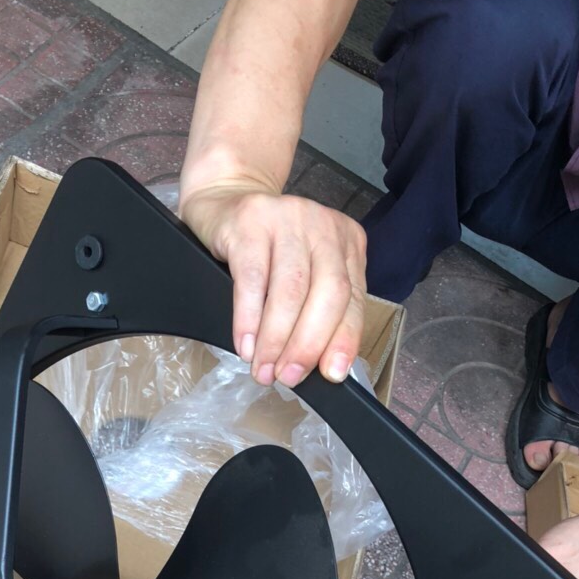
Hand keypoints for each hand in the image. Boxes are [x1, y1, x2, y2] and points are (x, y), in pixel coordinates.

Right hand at [180, 185, 366, 386]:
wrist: (224, 201)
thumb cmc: (267, 249)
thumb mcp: (305, 272)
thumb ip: (318, 308)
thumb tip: (318, 367)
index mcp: (347, 242)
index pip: (353, 300)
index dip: (343, 341)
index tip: (330, 375)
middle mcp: (322, 226)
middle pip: (327, 295)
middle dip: (307, 345)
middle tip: (288, 376)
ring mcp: (287, 219)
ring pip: (290, 291)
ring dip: (275, 340)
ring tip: (262, 369)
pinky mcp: (249, 222)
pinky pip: (252, 280)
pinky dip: (249, 320)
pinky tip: (245, 345)